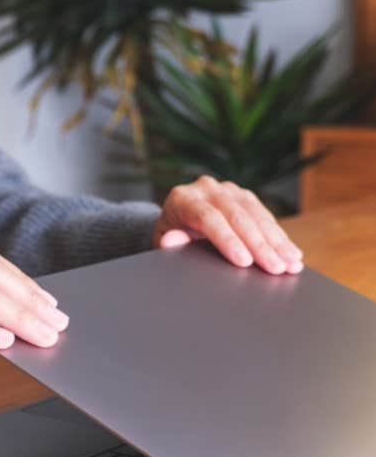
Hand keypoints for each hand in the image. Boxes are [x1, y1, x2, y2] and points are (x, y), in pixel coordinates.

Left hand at [151, 175, 302, 274]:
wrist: (178, 221)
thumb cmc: (171, 235)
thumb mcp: (163, 241)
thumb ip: (169, 242)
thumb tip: (170, 241)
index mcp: (182, 198)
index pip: (208, 217)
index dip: (228, 240)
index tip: (244, 262)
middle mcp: (207, 188)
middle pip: (236, 216)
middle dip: (259, 244)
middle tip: (276, 268)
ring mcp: (228, 190)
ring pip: (256, 214)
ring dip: (277, 241)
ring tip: (291, 264)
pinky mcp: (245, 196)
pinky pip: (265, 215)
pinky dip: (279, 236)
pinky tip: (292, 253)